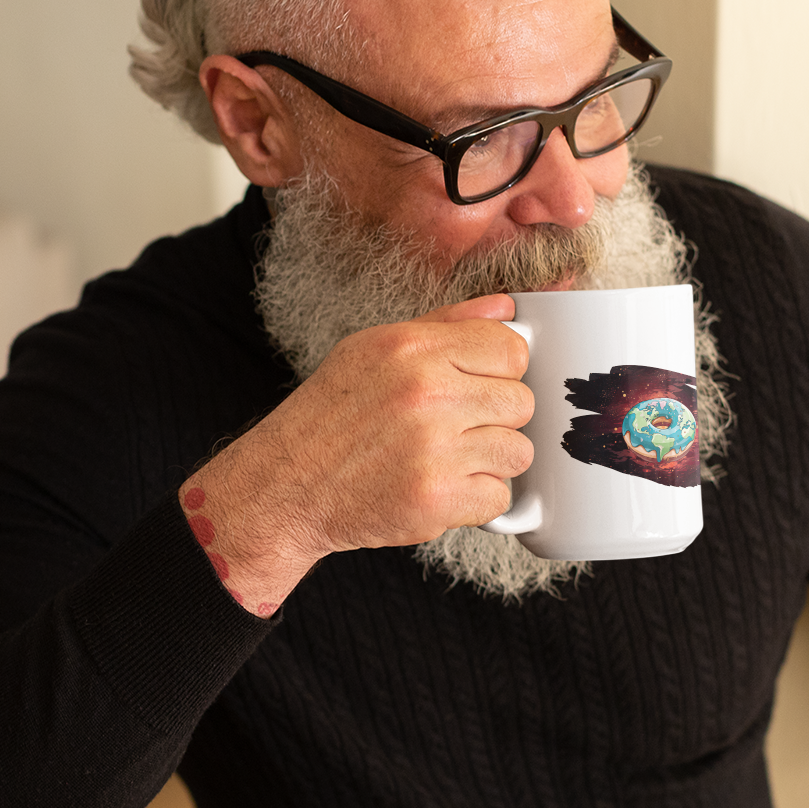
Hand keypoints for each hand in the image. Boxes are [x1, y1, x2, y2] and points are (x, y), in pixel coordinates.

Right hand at [178, 294, 532, 616]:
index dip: (502, 371)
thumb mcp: (373, 349)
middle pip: (521, 402)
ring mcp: (434, 449)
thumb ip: (445, 324)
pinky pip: (499, 497)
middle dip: (497, 418)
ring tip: (450, 460)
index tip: (478, 387)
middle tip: (459, 429)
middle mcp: (427, 394)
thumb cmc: (330, 417)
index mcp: (413, 349)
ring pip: (517, 452)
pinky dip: (476, 500)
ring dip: (491, 462)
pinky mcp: (436, 499)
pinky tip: (442, 488)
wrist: (287, 486)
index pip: (511, 349)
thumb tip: (507, 306)